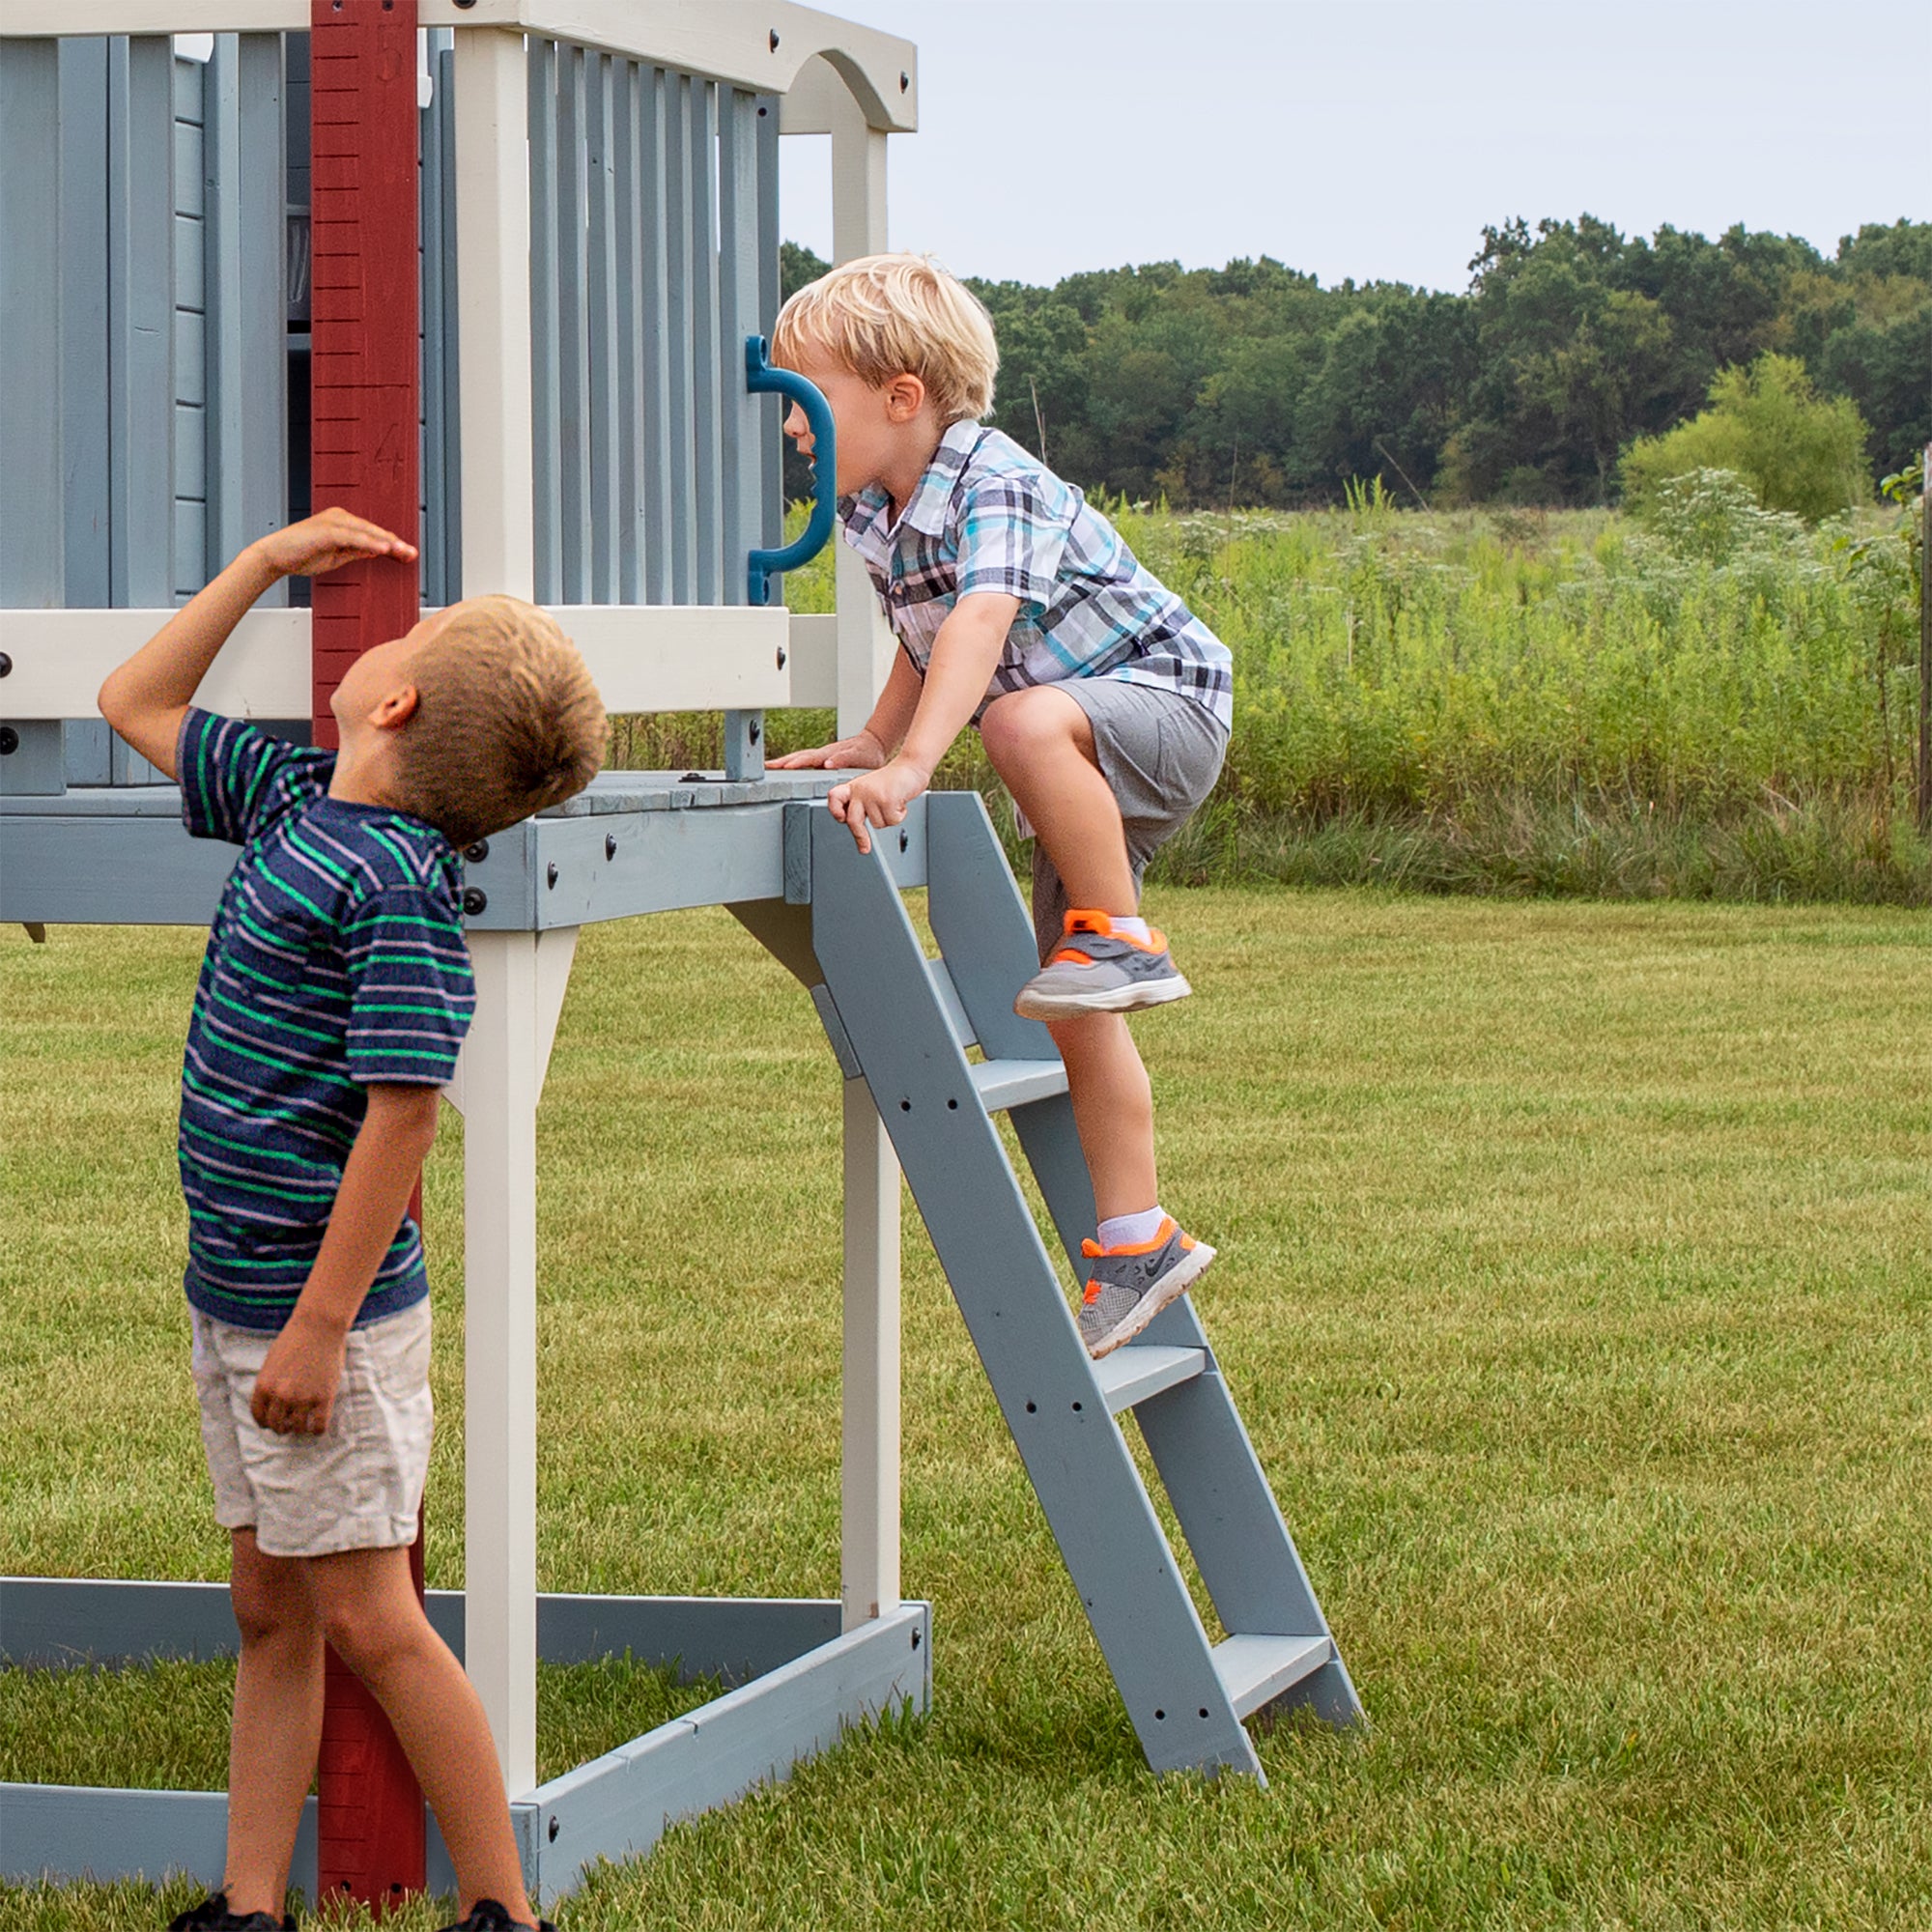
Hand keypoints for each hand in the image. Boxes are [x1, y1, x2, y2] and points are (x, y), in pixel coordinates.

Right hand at [251, 509, 417, 581]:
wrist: (275, 556)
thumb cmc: (302, 555)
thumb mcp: (337, 556)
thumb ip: (356, 551)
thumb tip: (376, 551)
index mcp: (343, 523)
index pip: (373, 534)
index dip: (392, 545)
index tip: (408, 555)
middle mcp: (340, 518)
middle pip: (374, 531)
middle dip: (395, 543)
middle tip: (413, 554)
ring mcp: (333, 522)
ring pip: (367, 532)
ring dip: (387, 543)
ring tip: (404, 552)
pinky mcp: (326, 530)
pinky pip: (353, 537)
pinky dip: (369, 543)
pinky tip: (383, 550)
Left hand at [252, 1310, 348, 1436]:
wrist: (319, 1326)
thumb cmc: (296, 1338)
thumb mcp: (272, 1362)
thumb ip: (270, 1383)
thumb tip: (273, 1402)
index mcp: (264, 1386)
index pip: (259, 1416)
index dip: (265, 1422)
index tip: (271, 1423)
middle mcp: (281, 1396)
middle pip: (277, 1425)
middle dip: (282, 1426)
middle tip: (289, 1423)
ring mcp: (303, 1398)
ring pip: (297, 1428)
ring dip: (299, 1428)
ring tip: (304, 1423)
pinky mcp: (323, 1398)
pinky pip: (318, 1426)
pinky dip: (316, 1430)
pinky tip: (317, 1425)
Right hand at [767, 729, 887, 771]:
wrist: (873, 744)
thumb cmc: (867, 752)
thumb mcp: (859, 756)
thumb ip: (844, 758)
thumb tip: (828, 763)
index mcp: (828, 754)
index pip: (808, 759)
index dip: (796, 763)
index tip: (783, 767)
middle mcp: (822, 754)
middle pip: (798, 756)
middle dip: (781, 761)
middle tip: (766, 766)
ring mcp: (821, 757)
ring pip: (799, 758)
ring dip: (784, 762)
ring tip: (769, 767)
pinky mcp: (823, 760)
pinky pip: (804, 762)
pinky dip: (793, 764)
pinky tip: (787, 770)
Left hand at [829, 756, 930, 853]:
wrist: (912, 766)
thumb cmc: (894, 779)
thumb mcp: (872, 789)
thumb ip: (862, 805)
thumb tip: (859, 831)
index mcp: (854, 787)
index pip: (835, 797)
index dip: (835, 810)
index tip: (841, 820)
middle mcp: (861, 790)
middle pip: (853, 821)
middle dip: (860, 837)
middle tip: (864, 849)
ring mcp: (873, 795)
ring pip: (877, 823)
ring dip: (889, 818)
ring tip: (894, 803)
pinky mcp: (887, 799)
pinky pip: (892, 820)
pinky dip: (900, 816)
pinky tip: (901, 802)